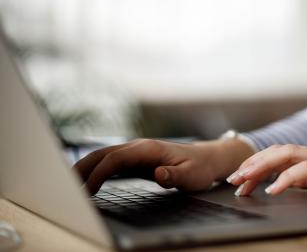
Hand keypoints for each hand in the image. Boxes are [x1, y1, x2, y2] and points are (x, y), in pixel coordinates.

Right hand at [74, 138, 254, 194]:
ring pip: (105, 156)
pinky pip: (111, 162)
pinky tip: (88, 180)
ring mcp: (137, 152)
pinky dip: (96, 170)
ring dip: (86, 167)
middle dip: (83, 168)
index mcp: (149, 149)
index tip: (87, 190)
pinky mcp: (137, 160)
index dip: (99, 174)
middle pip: (103, 154)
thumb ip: (175, 176)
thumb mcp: (192, 175)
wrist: (208, 158)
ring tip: (70, 184)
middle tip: (67, 186)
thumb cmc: (200, 167)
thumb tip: (158, 174)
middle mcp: (139, 147)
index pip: (115, 159)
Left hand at [226, 144, 306, 205]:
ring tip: (244, 181)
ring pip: (286, 154)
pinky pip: (306, 170)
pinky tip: (273, 190)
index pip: (279, 155)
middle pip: (276, 151)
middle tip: (232, 180)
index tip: (240, 180)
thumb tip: (285, 185)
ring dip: (261, 167)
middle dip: (251, 164)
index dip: (256, 164)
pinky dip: (286, 179)